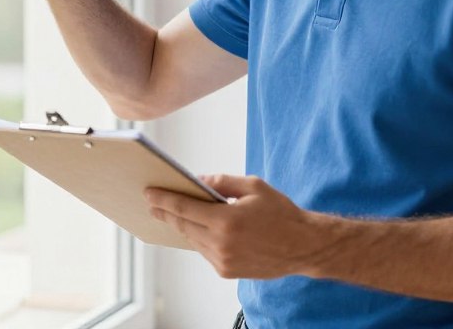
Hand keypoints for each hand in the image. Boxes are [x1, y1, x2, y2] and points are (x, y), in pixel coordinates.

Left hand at [145, 175, 326, 279]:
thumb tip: (199, 180)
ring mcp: (223, 261)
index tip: (149, 193)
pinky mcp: (226, 271)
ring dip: (181, 225)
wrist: (303, 246)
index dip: (164, 199)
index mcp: (226, 221)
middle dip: (166, 212)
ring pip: (192, 239)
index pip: (184, 208)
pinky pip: (204, 250)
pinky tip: (192, 227)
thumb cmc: (280, 213)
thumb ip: (222, 182)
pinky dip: (198, 237)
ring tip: (169, 212)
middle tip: (151, 202)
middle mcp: (221, 244)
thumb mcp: (253, 186)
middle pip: (183, 225)